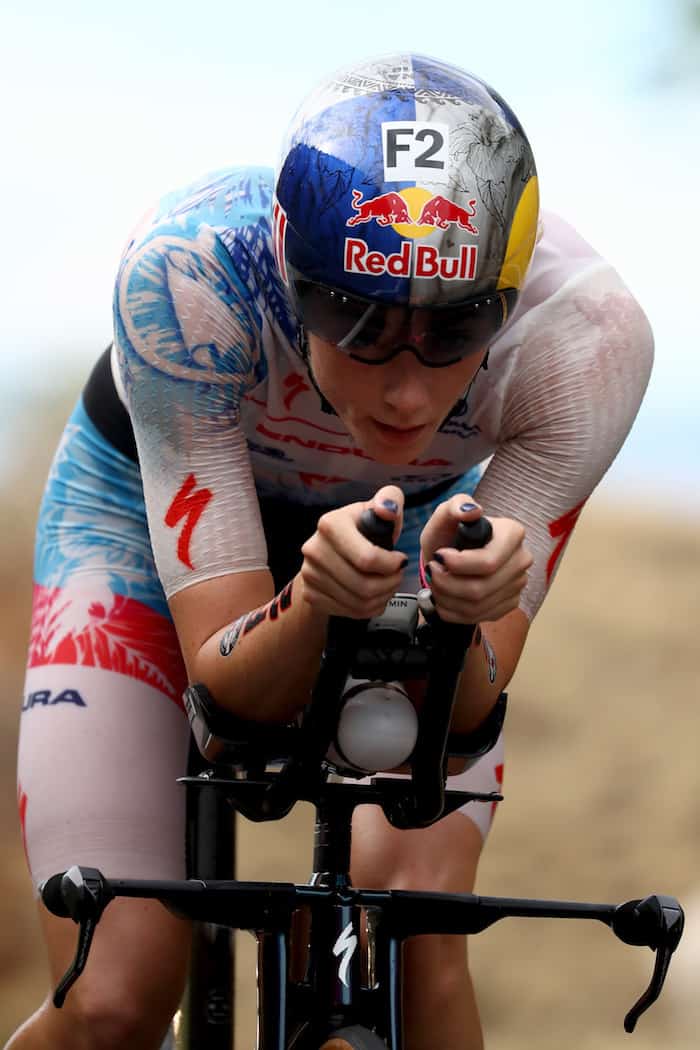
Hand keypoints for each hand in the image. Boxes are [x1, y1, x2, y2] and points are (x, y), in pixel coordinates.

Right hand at [300, 485, 406, 618]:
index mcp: (330, 524)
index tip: (400, 560)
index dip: (392, 565)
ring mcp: (310, 574)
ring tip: (389, 584)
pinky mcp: (311, 594)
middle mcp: (314, 549)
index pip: (368, 558)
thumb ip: (389, 500)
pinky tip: (375, 595)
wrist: (330, 549)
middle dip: (390, 584)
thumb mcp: (378, 508)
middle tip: (397, 575)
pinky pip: (350, 612)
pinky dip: (370, 608)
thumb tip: (387, 509)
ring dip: (383, 597)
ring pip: (359, 602)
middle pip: (364, 585)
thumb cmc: (361, 528)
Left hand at [420, 495, 531, 623]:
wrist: (451, 556)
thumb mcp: (445, 515)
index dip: (458, 565)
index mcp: (513, 533)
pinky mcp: (509, 603)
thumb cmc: (450, 533)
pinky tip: (444, 597)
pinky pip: (478, 617)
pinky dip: (452, 611)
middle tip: (432, 572)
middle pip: (481, 588)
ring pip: (477, 606)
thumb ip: (455, 505)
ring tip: (435, 583)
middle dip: (446, 584)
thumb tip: (473, 510)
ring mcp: (518, 584)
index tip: (439, 557)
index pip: (488, 562)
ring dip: (446, 598)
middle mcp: (521, 560)